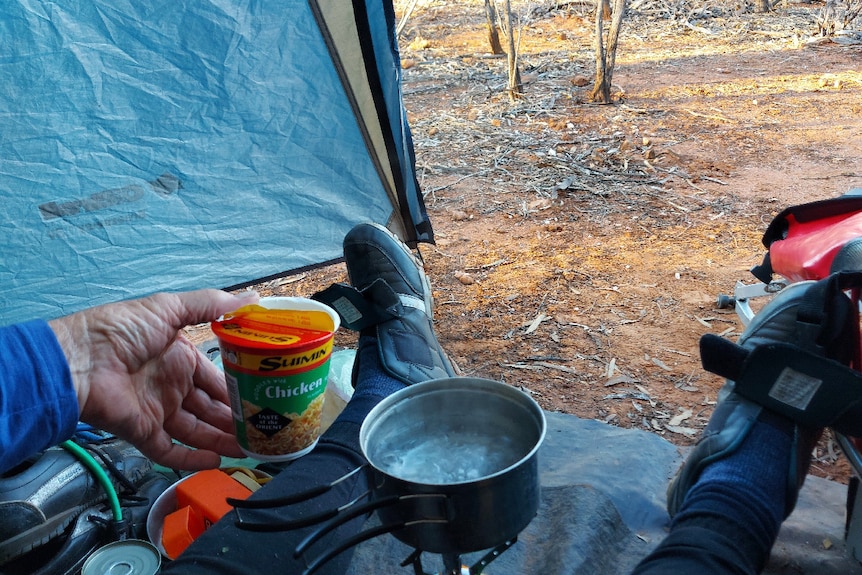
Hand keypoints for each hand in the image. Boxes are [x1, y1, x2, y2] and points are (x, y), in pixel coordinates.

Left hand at [49, 289, 258, 469]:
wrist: (77, 360)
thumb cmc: (122, 330)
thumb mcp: (168, 309)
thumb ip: (210, 305)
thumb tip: (254, 298)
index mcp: (180, 358)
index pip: (215, 378)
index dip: (238, 388)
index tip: (264, 397)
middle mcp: (171, 386)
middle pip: (210, 408)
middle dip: (235, 418)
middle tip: (265, 427)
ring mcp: (158, 411)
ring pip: (197, 431)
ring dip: (223, 439)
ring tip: (251, 448)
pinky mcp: (143, 433)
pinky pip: (171, 451)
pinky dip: (193, 459)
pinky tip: (218, 461)